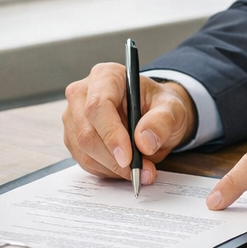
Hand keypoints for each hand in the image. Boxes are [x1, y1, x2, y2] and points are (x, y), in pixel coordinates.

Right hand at [63, 63, 197, 184]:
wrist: (153, 115)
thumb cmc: (159, 106)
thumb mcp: (172, 109)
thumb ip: (162, 121)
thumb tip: (145, 141)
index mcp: (106, 76)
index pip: (98, 106)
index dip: (111, 134)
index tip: (128, 158)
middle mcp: (83, 94)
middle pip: (87, 133)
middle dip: (115, 159)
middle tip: (142, 171)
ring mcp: (74, 117)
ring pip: (84, 151)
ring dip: (113, 168)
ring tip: (140, 169)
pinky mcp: (73, 137)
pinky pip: (85, 161)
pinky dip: (107, 170)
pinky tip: (125, 166)